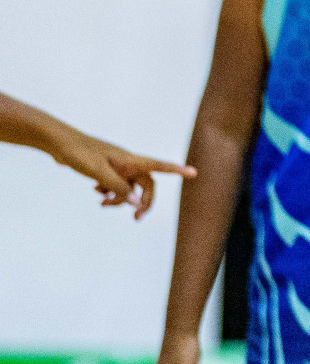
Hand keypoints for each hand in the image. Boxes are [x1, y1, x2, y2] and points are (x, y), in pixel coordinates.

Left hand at [51, 126, 195, 218]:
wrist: (61, 144)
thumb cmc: (80, 153)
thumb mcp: (99, 172)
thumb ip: (119, 188)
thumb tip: (137, 204)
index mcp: (131, 160)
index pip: (160, 166)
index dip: (177, 170)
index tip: (194, 173)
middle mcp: (129, 163)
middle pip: (146, 184)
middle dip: (143, 202)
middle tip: (136, 219)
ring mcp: (118, 166)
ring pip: (129, 188)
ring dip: (120, 199)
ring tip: (103, 204)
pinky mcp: (108, 170)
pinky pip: (116, 185)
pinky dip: (109, 193)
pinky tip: (97, 192)